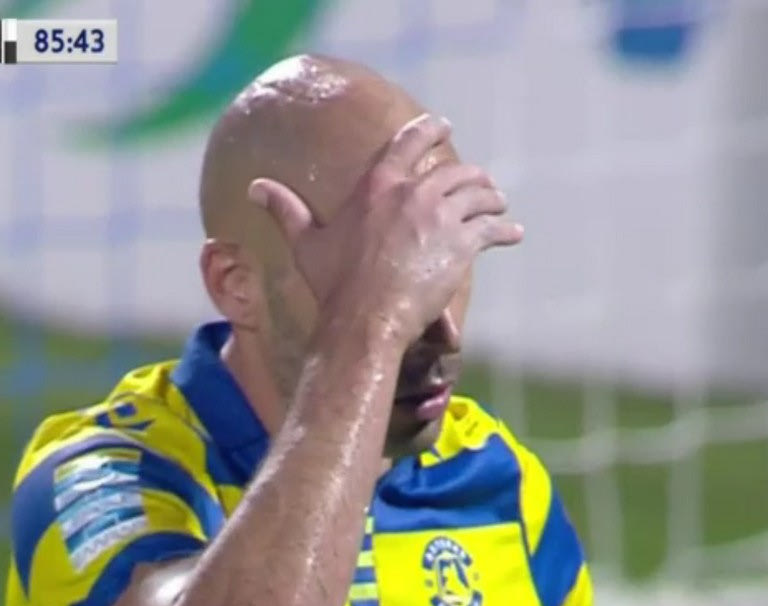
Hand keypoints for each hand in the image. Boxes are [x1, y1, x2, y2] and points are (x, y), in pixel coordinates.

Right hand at [248, 115, 523, 345]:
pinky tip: (513, 234)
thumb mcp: (306, 243)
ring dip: (492, 199)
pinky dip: (506, 229)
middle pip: (454, 171)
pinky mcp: (462, 243)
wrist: (364, 319)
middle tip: (482, 183)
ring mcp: (440, 216)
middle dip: (472, 176)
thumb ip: (284, 209)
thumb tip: (254, 187)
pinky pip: (493, 227)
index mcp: (377, 187)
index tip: (442, 124)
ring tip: (499, 206)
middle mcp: (412, 193)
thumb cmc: (333, 285)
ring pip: (480, 194)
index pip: (408, 143)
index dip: (428, 128)